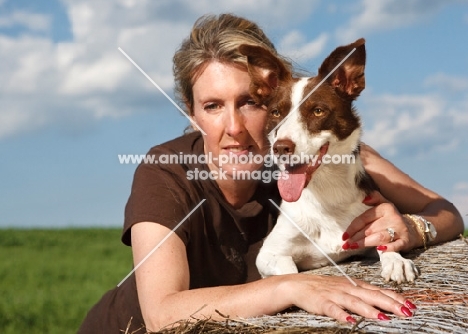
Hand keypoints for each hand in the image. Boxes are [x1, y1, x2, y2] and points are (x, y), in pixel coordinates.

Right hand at [280, 274, 415, 322]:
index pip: (379, 291)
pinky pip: (334, 310)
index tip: (412, 306)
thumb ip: (364, 293)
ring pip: (355, 302)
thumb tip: (386, 301)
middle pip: (372, 296)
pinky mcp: (323, 303)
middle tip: (406, 312)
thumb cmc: (325, 287)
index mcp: (355, 285)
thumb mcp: (347, 286)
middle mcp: (348, 288)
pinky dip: (342, 315)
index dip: (396, 298)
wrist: (299, 285)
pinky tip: (350, 321)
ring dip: (370, 310)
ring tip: (383, 318)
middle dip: (390, 304)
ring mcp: (335, 295)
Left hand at [342, 191, 418, 251]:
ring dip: (364, 243)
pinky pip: (396, 245)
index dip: (352, 227)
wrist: (414, 229)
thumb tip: (363, 198)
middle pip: (369, 229)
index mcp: (385, 208)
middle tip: (345, 244)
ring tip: (353, 247)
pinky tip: (380, 250)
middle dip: (355, 238)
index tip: (344, 236)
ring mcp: (400, 230)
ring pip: (379, 237)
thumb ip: (374, 198)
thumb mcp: (384, 204)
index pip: (364, 218)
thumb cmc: (391, 218)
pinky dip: (388, 248)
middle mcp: (393, 218)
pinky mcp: (405, 241)